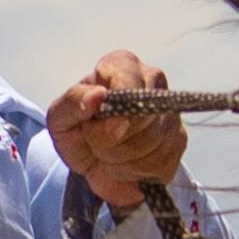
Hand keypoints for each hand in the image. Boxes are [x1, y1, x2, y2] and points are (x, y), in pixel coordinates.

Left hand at [49, 48, 187, 206]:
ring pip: (150, 143)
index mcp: (121, 66)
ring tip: (109, 155)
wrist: (96, 165)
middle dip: (109, 141)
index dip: (112, 108)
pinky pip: (160, 162)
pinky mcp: (178, 141)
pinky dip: (136, 172)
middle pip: (139, 116)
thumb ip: (73, 102)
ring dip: (120, 160)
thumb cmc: (78, 133)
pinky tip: (126, 166)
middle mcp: (152, 80)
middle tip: (96, 143)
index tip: (94, 124)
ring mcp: (170, 110)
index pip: (127, 79)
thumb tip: (98, 95)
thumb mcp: (60, 119)